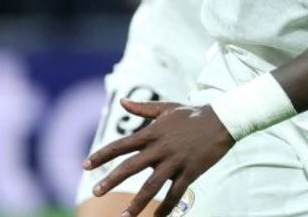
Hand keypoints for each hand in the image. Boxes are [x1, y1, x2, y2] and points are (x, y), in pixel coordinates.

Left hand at [84, 100, 234, 216]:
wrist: (222, 120)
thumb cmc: (192, 113)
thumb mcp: (166, 108)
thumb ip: (142, 109)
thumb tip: (121, 102)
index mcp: (152, 133)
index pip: (120, 145)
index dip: (102, 155)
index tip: (85, 165)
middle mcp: (160, 148)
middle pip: (130, 167)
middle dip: (111, 180)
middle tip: (95, 192)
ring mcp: (175, 161)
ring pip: (152, 186)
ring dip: (137, 203)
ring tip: (124, 216)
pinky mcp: (190, 172)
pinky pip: (175, 194)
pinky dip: (166, 208)